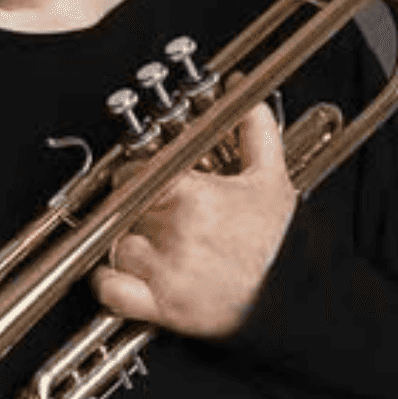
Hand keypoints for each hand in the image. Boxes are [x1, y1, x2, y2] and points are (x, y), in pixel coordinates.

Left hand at [89, 95, 296, 340]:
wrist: (290, 296)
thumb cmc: (279, 242)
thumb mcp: (271, 179)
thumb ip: (254, 129)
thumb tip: (240, 92)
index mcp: (195, 197)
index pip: (136, 175)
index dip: (134, 176)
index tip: (142, 180)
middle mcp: (176, 233)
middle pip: (125, 209)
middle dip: (134, 208)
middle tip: (150, 212)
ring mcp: (166, 271)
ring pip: (117, 246)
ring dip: (125, 243)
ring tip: (147, 242)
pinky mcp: (163, 306)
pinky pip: (112, 291)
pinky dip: (107, 283)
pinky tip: (118, 274)